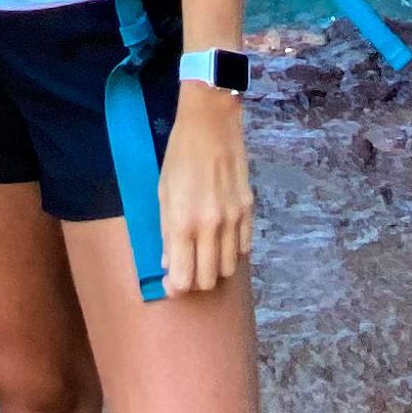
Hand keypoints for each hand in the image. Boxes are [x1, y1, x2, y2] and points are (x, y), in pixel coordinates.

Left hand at [158, 86, 253, 294]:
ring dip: (215, 268)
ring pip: (230, 268)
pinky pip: (244, 248)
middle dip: (195, 282)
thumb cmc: (179, 157)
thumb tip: (168, 263)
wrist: (211, 124)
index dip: (175, 288)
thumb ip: (167, 233)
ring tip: (204, 255)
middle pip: (209, 280)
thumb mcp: (162, 193)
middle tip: (187, 269)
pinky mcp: (249, 210)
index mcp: (184, 223)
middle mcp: (211, 227)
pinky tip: (221, 240)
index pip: (184, 278)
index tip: (171, 283)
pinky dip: (232, 252)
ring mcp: (234, 220)